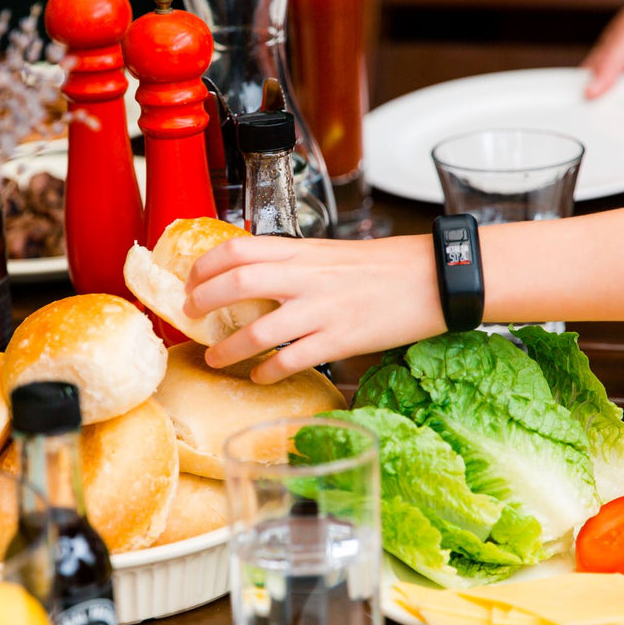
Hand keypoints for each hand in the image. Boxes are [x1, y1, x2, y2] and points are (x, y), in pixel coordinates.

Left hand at [183, 234, 446, 382]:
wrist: (434, 278)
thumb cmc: (386, 267)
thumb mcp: (331, 253)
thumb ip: (293, 263)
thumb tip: (255, 276)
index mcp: (302, 251)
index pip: (237, 248)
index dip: (204, 265)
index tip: (190, 281)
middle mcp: (306, 277)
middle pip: (236, 282)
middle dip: (202, 301)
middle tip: (189, 316)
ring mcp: (322, 310)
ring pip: (257, 330)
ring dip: (227, 349)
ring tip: (215, 359)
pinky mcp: (340, 340)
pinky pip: (291, 360)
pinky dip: (267, 372)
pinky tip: (260, 376)